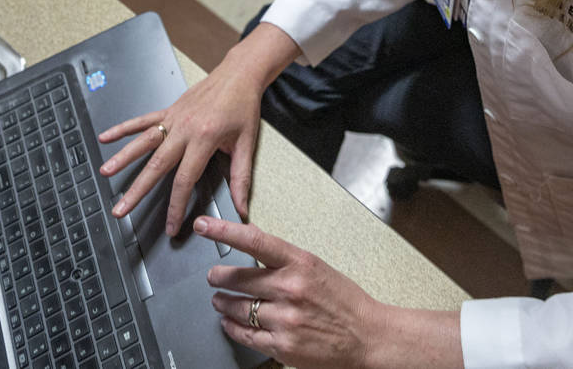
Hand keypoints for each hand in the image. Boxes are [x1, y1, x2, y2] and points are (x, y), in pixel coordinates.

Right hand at [97, 23, 299, 235]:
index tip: (170, 226)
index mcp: (205, 139)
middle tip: (120, 209)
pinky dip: (123, 129)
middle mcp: (184, 128)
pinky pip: (142, 121)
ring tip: (105, 173)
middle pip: (156, 165)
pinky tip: (105, 137)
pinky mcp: (168, 110)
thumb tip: (242, 208)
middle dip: (136, 190)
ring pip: (143, 142)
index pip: (185, 180)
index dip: (176, 206)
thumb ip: (241, 178)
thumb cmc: (243, 107)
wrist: (239, 74)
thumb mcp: (246, 144)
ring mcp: (173, 118)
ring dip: (122, 158)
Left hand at [196, 215, 383, 368]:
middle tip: (213, 276)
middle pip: (239, 278)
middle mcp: (291, 289)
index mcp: (300, 263)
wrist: (368, 336)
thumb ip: (284, 259)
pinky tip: (228, 322)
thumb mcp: (316, 267)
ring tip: (219, 299)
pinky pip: (245, 335)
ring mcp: (286, 319)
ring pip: (237, 307)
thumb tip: (252, 247)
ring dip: (222, 302)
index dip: (224, 231)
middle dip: (219, 276)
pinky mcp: (283, 346)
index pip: (254, 241)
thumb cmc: (344, 301)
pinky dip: (231, 327)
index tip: (204, 226)